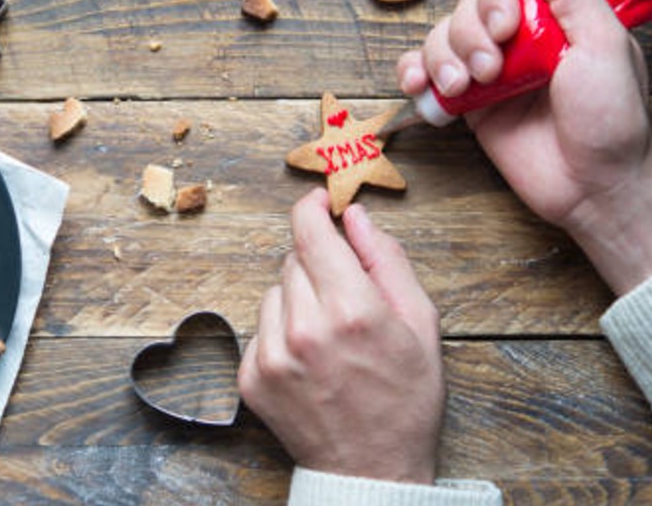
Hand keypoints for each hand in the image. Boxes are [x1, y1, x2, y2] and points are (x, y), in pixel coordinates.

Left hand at [238, 189, 443, 482]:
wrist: (371, 470)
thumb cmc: (405, 399)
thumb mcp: (419, 324)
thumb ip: (387, 260)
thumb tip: (356, 215)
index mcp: (351, 310)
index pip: (310, 231)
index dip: (312, 208)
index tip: (318, 201)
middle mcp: (304, 328)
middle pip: (293, 260)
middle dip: (317, 265)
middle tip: (345, 296)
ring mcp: (271, 355)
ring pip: (274, 292)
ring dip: (297, 300)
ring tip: (329, 337)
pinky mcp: (251, 376)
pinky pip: (259, 328)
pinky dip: (280, 333)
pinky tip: (309, 360)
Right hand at [397, 0, 651, 294]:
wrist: (593, 186)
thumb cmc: (612, 120)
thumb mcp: (604, 44)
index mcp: (553, 19)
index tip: (505, 27)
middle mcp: (518, 40)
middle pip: (467, 8)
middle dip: (469, 34)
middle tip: (490, 69)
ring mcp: (489, 72)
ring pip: (441, 39)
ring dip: (442, 58)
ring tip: (465, 88)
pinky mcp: (467, 105)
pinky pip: (425, 75)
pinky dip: (413, 74)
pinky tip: (418, 86)